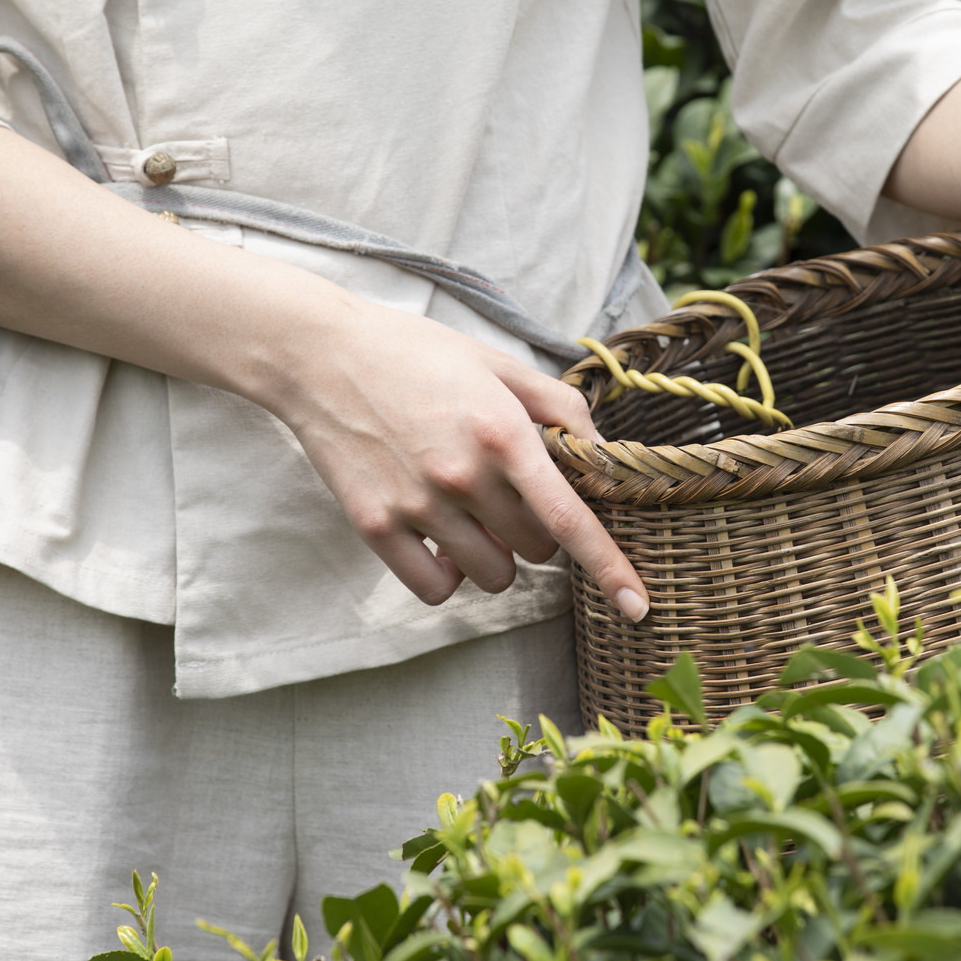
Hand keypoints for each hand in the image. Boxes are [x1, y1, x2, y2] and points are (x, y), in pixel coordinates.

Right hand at [269, 289, 651, 618]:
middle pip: (538, 550)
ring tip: (474, 514)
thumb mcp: (499, 365)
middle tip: (512, 494)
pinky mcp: (375, 527)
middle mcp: (463, 477)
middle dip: (539, 530)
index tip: (639, 606)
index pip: (570, 519)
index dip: (611, 567)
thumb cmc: (419, 354)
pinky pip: (436, 588)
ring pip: (494, 577)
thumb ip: (560, 408)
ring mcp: (417, 506)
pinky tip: (442, 539)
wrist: (322, 355)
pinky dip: (450, 575)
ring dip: (498, 556)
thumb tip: (604, 454)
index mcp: (502, 434)